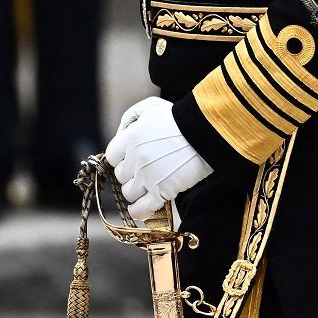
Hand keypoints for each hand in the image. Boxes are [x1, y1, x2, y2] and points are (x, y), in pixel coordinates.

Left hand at [103, 98, 212, 220]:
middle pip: (120, 175)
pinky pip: (141, 209)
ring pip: (129, 192)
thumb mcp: (151, 106)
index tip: (131, 159)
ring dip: (137, 190)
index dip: (121, 158)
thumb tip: (120, 135)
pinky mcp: (162, 191)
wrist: (206, 131)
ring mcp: (147, 177)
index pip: (111, 156)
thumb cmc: (179, 116)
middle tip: (146, 169)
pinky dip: (139, 211)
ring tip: (149, 184)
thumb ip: (130, 117)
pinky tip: (140, 208)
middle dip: (131, 173)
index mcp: (130, 138)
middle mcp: (135, 158)